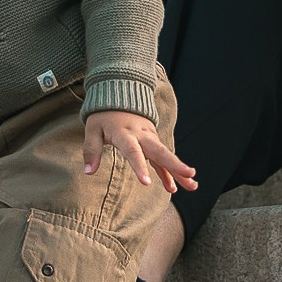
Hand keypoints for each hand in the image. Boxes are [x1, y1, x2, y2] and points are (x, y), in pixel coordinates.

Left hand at [83, 112, 198, 193]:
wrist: (120, 94)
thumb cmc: (103, 115)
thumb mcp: (92, 129)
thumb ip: (91, 150)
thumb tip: (88, 172)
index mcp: (125, 133)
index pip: (133, 151)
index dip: (140, 167)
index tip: (147, 183)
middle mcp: (141, 135)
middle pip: (160, 151)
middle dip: (175, 164)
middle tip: (189, 174)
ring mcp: (149, 137)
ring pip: (166, 155)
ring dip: (179, 170)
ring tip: (193, 185)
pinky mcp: (152, 141)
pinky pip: (161, 159)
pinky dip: (169, 172)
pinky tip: (175, 187)